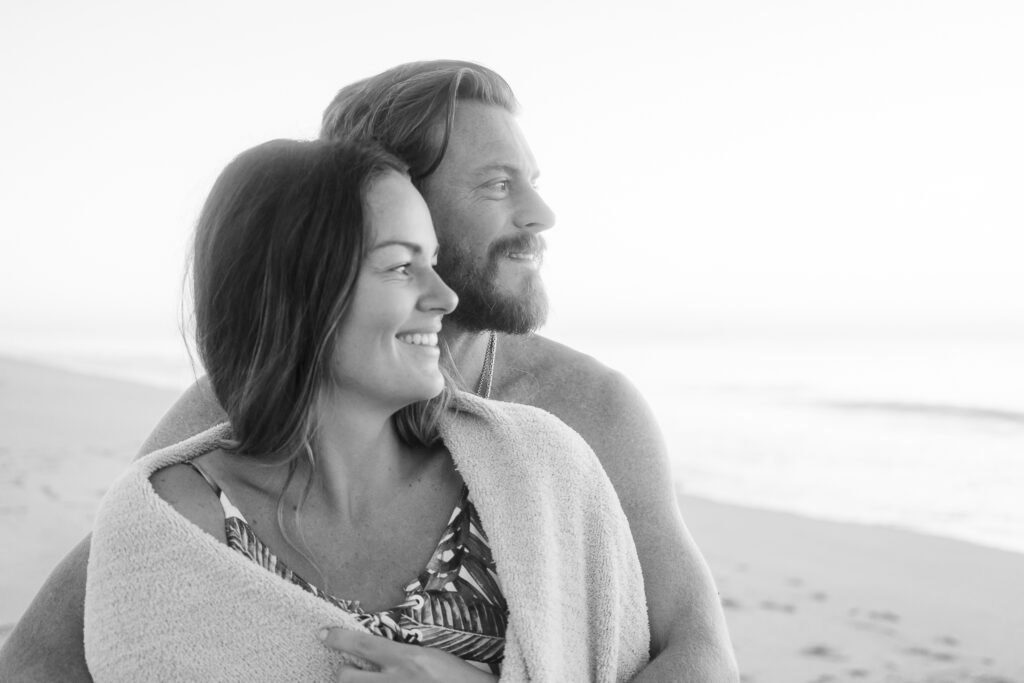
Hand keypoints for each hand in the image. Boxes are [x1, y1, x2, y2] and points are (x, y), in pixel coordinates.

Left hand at [320, 628, 497, 682]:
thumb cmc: (461, 679)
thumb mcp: (434, 657)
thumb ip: (406, 656)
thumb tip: (386, 654)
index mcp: (406, 659)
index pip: (361, 644)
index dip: (337, 638)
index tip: (323, 634)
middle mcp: (393, 681)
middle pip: (346, 677)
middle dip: (345, 673)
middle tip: (351, 670)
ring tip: (368, 680)